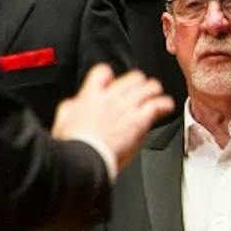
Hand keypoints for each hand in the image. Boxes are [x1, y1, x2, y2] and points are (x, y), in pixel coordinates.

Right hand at [51, 64, 173, 172]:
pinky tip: (167, 106)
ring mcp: (127, 107)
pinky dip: (165, 104)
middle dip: (138, 81)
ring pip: (149, 87)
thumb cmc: (74, 145)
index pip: (102, 72)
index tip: (111, 81)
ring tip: (156, 93)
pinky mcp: (140, 120)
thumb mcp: (62, 121)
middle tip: (140, 87)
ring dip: (154, 89)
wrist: (86, 158)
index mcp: (91, 95)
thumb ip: (70, 108)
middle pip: (132, 78)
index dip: (109, 75)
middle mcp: (112, 97)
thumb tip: (73, 104)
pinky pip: (158, 105)